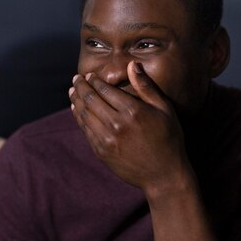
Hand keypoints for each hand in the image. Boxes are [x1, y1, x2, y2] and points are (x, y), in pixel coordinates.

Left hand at [69, 61, 190, 197]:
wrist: (163, 175)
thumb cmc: (168, 139)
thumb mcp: (164, 109)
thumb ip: (146, 87)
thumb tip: (132, 64)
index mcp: (132, 111)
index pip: (105, 90)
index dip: (94, 81)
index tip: (89, 75)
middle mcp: (117, 124)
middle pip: (90, 100)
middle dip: (81, 87)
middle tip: (75, 79)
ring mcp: (107, 140)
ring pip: (84, 115)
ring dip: (76, 100)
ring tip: (72, 92)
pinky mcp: (101, 152)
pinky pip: (85, 130)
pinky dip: (79, 117)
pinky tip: (77, 110)